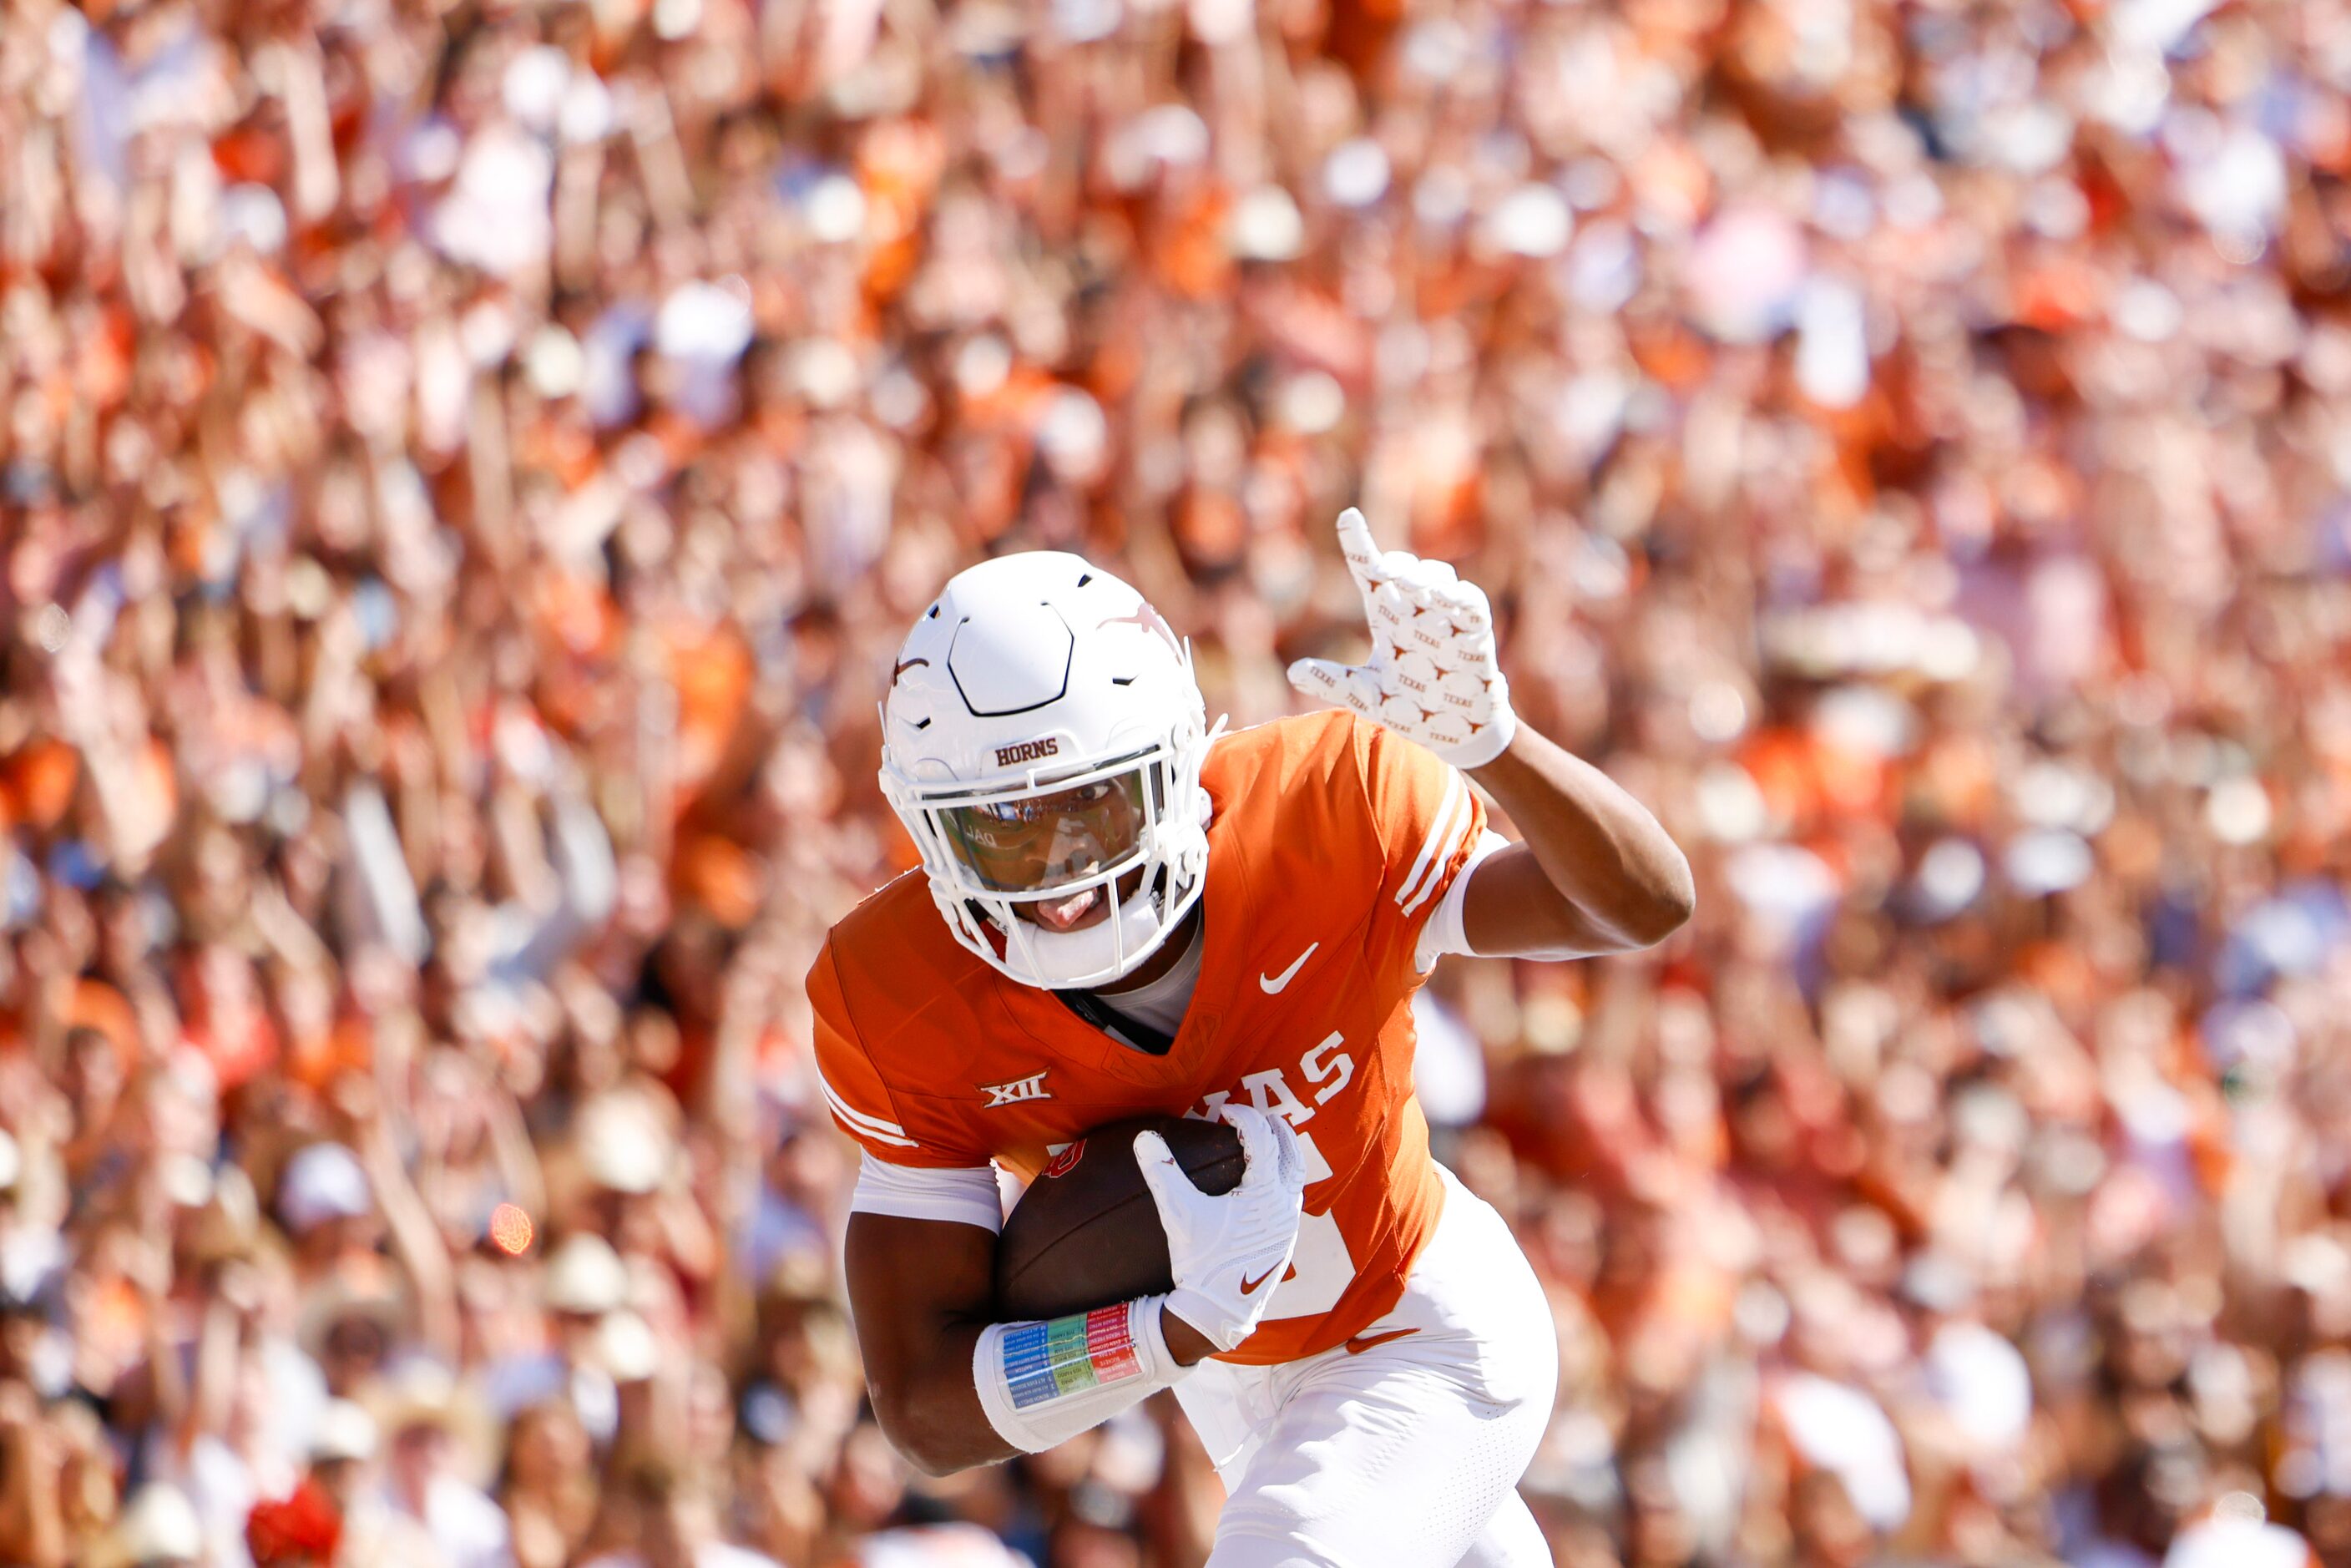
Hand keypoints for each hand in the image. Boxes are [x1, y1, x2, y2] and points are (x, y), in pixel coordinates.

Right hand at [1134, 1105, 1306, 1353]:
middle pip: (1290, 1151)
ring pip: (1296, 1175)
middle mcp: (1285, 1204)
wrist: (1220, 1310)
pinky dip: (1283, 1176)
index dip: (1245, 1117)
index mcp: (1265, 1192)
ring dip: (1283, 1152)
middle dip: (1274, 1129)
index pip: (1262, 1139)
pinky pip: (1292, 1195)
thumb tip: (1144, 1137)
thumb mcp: (1180, 1215)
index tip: (1226, 1111)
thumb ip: (1163, 1173)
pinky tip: (1265, 1181)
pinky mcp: (1287, 1238)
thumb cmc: (1202, 1262)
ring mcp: (1289, 1223)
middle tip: (1255, 1117)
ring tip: (1266, 1141)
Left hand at [1288, 508, 1516, 768]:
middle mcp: (1416, 612)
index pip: (1370, 573)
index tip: (1347, 517)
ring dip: (1428, 577)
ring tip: (1415, 585)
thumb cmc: (1412, 708)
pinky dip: (1463, 597)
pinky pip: (1472, 606)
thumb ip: (1335, 682)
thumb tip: (1293, 671)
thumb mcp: (1368, 697)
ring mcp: (1446, 620)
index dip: (1359, 544)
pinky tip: (1452, 597)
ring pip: (1439, 579)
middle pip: (1406, 571)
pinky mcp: (1475, 635)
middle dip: (1398, 565)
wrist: (1454, 734)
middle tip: (1385, 570)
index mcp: (1388, 618)